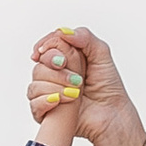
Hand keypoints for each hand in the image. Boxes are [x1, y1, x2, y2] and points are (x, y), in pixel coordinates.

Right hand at [26, 23, 145, 145]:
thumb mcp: (101, 53)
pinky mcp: (45, 111)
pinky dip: (47, 101)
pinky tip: (61, 101)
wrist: (111, 114)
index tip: (61, 57)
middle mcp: (52, 74)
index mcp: (63, 58)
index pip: (44, 48)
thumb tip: (62, 32)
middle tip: (77, 78)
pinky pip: (34, 103)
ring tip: (77, 92)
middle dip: (57, 70)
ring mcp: (47, 93)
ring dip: (56, 86)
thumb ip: (84, 37)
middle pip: (39, 65)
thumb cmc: (108, 85)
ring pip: (35, 84)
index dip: (47, 49)